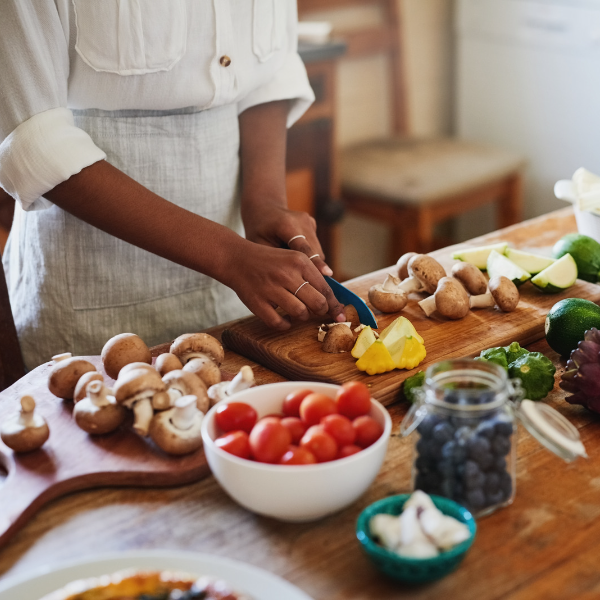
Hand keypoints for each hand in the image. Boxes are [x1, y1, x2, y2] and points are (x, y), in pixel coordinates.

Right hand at [222, 238, 345, 329]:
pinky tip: (283, 319)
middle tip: (315, 311)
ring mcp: (271, 289)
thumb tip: (331, 298)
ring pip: (300, 313)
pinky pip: (279, 323)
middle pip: (317, 303)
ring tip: (296, 311)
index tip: (341, 315)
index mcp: (299, 261)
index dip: (335, 305)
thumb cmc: (270, 262)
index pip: (326, 288)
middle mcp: (287, 274)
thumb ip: (312, 275)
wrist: (237, 259)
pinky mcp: (257, 302)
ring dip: (302, 317)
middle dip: (320, 311)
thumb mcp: (292, 259)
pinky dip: (285, 325)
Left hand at [243, 204, 333, 276]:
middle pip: (315, 251)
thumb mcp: (260, 247)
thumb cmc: (258, 232)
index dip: (315, 262)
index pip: (304, 247)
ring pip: (318, 251)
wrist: (264, 209)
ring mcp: (309, 221)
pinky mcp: (313, 224)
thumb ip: (277, 262)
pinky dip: (311, 257)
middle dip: (315, 270)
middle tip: (313, 290)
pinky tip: (300, 263)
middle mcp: (302, 220)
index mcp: (286, 224)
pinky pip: (316, 247)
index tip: (327, 274)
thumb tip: (294, 283)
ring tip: (302, 277)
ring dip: (313, 265)